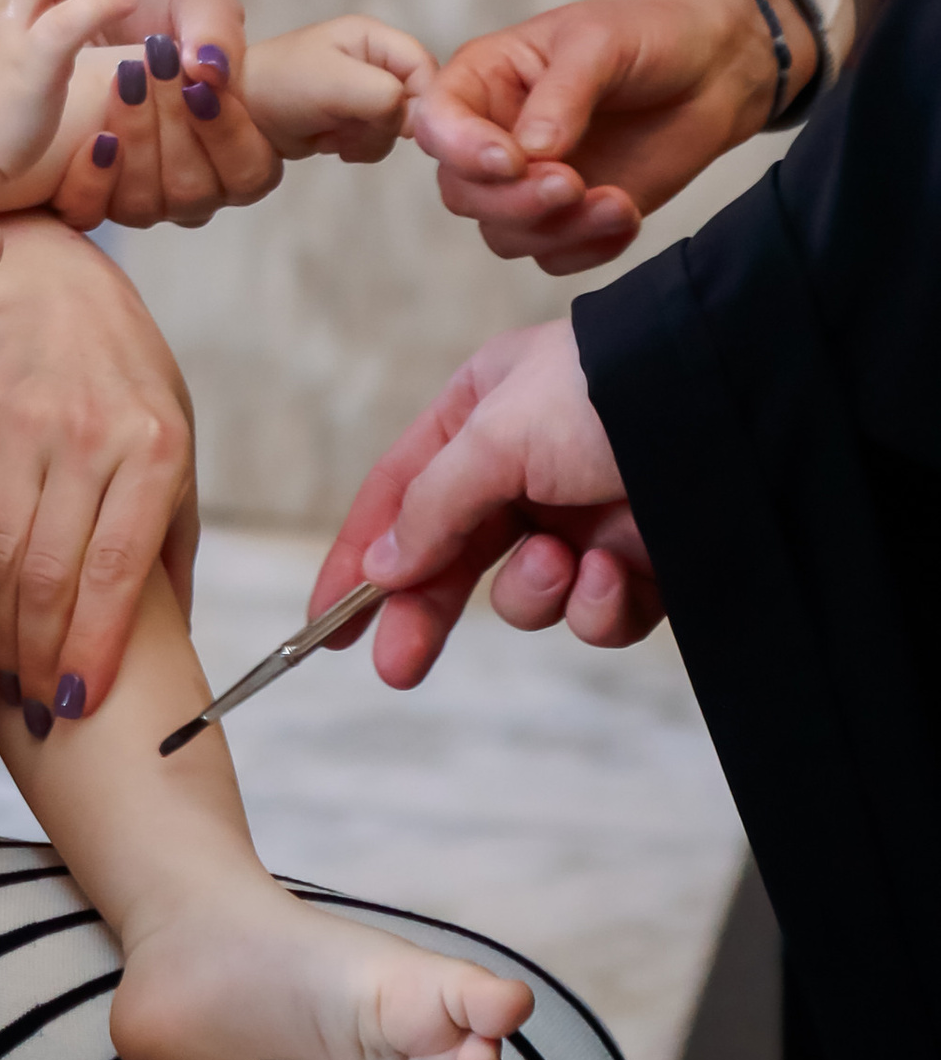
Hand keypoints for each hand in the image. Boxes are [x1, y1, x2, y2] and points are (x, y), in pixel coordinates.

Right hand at [0, 217, 196, 719]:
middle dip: (40, 657)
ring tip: (5, 682)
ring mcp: (26, 424)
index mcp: (155, 450)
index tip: (80, 706)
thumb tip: (174, 647)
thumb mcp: (177, 454)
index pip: (117, 569)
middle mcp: (90, 434)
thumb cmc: (131, 391)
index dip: (93, 646)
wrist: (60, 298)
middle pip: (51, 571)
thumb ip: (170, 546)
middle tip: (37, 712)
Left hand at [50, 0, 278, 230]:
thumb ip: (216, 30)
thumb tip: (212, 71)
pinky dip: (93, 177)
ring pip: (145, 204)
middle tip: (153, 67)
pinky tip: (96, 134)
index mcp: (239, 147)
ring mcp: (140, 195)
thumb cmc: (156, 1)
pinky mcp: (89, 192)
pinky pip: (90, 211)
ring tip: (123, 82)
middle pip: (195, 193)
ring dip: (137, 140)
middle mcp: (194, 183)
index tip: (199, 84)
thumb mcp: (194, 3)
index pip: (249, 172)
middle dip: (174, 128)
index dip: (228, 135)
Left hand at [243, 15, 434, 164]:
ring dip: (370, 139)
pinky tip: (329, 141)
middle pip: (417, 100)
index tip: (396, 123)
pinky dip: (358, 148)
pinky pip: (377, 141)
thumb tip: (413, 119)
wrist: (237, 115)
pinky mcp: (350, 118)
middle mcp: (372, 60)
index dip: (422, 100)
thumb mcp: (336, 83)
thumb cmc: (281, 86)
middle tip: (350, 124)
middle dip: (388, 123)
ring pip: (399, 126)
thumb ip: (384, 95)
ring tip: (333, 131)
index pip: (427, 68)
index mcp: (373, 37)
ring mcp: (362, 91)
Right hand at [310, 322, 662, 690]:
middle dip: (426, 611)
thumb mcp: (497, 435)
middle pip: (452, 557)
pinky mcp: (638, 564)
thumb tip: (383, 567)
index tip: (325, 623)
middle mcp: (525, 468)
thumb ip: (433, 503)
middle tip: (398, 667)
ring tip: (560, 566)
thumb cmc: (606, 392)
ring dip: (533, 592)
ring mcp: (582, 519)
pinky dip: (598, 606)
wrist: (734, 407)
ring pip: (525, 593)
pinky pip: (594, 613)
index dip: (359, 558)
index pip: (399, 494)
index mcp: (479, 415)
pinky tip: (612, 574)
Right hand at [411, 0, 803, 273]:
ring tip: (618, 203)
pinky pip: (554, 257)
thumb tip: (529, 151)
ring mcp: (532, 180)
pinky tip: (626, 214)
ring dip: (557, 230)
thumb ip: (562, 93)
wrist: (717, 67)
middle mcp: (495, 133)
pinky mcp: (573, 216)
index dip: (461, 149)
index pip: (436, 123)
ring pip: (505, 234)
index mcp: (485, 78)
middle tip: (574, 184)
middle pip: (463, 192)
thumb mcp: (601, 42)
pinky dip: (588, 249)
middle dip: (514, 201)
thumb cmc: (650, 34)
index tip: (514, 159)